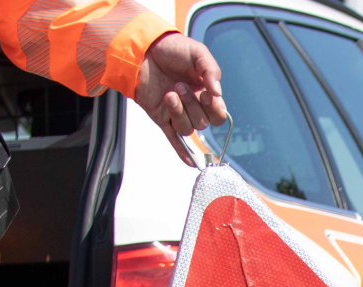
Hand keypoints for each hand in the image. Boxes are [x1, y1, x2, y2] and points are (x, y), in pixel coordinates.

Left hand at [134, 32, 228, 165]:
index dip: (215, 109)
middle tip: (180, 85)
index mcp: (206, 93)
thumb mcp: (198, 53)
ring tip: (169, 92)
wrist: (144, 48)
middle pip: (202, 123)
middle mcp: (193, 106)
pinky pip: (173, 139)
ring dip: (179, 112)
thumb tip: (218, 93)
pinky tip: (190, 163)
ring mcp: (176, 113)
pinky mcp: (160, 117)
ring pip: (187, 128)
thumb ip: (211, 71)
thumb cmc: (173, 49)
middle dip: (193, 106)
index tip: (208, 94)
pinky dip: (182, 151)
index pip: (218, 114)